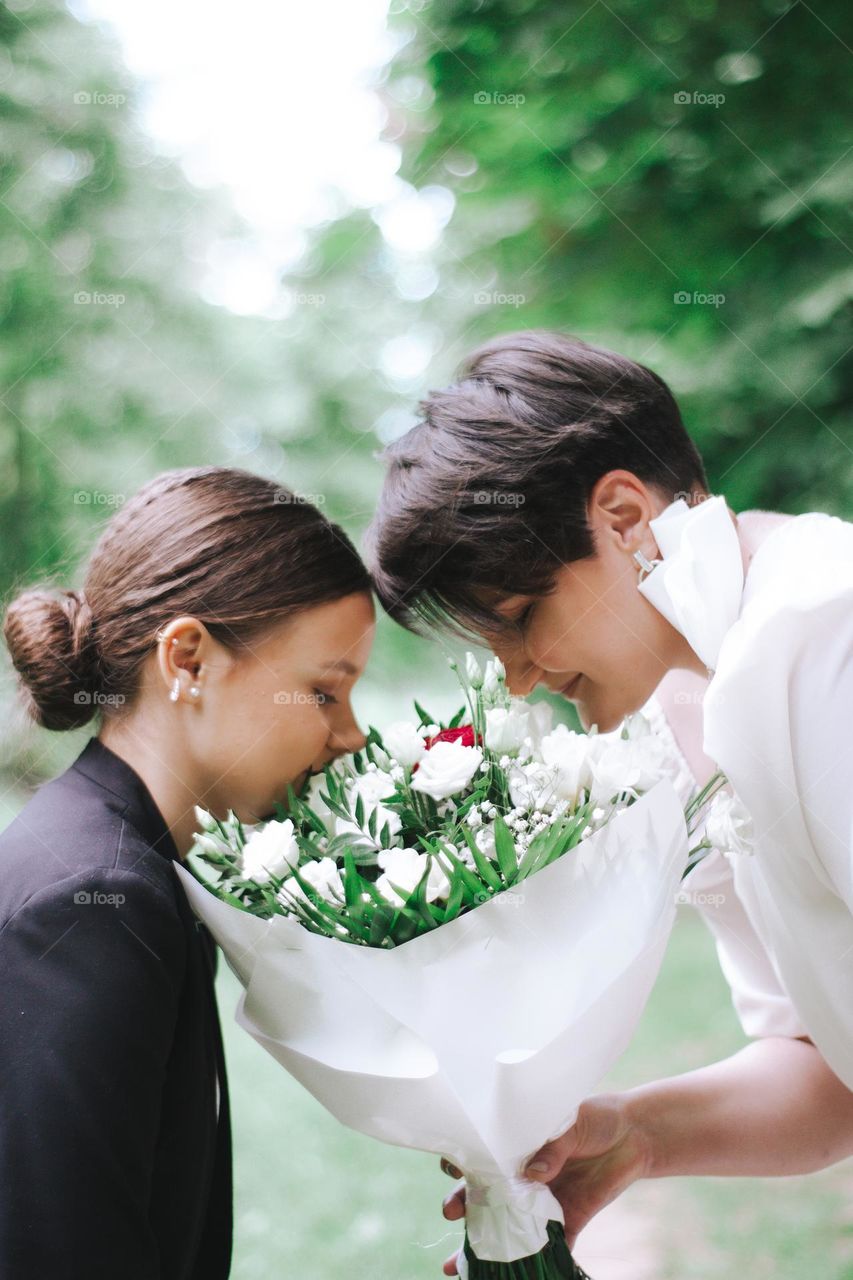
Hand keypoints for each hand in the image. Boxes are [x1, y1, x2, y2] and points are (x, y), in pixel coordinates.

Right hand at [439, 1093, 651, 1273]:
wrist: (636, 1135)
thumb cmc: (596, 1117)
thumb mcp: (571, 1122)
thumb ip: (552, 1146)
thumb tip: (533, 1172)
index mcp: (518, 1146)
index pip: (480, 1155)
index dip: (460, 1162)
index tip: (452, 1168)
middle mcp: (523, 1176)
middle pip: (484, 1195)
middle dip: (462, 1205)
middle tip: (451, 1212)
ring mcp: (543, 1201)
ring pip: (509, 1227)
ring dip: (487, 1247)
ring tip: (461, 1265)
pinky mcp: (568, 1220)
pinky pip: (551, 1248)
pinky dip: (537, 1266)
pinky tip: (519, 1277)